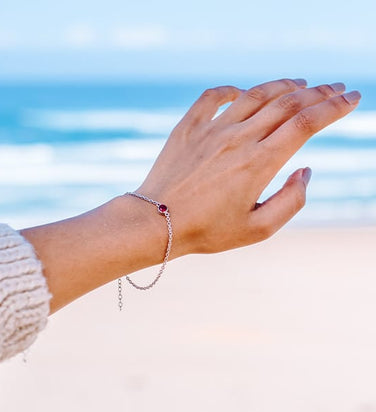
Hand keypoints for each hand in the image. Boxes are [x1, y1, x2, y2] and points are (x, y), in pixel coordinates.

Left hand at [136, 79, 360, 253]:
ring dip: (283, 86)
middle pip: (287, 103)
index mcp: (259, 163)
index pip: (306, 123)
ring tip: (301, 84)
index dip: (334, 108)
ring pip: (255, 95)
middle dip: (318, 93)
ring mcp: (211, 130)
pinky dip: (232, 90)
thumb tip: (305, 170)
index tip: (352, 98)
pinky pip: (213, 97)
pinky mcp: (188, 127)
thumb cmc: (207, 231)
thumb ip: (291, 201)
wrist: (156, 223)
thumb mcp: (258, 229)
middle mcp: (238, 139)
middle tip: (335, 89)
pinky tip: (243, 93)